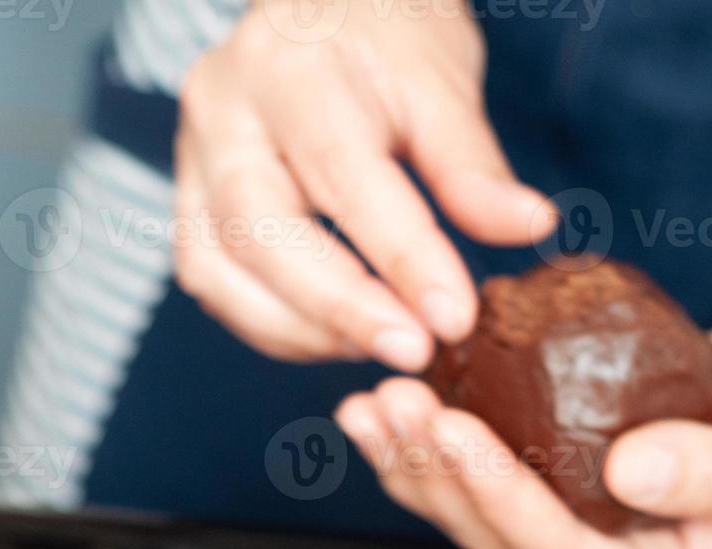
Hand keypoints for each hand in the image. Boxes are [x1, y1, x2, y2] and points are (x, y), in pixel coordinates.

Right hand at [173, 0, 554, 368]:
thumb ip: (470, 162)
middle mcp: (221, 112)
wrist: (319, 8)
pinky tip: (335, 334)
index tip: (453, 319)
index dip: (401, 256)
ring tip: (383, 344)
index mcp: (287, 66)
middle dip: (342, 309)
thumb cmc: (382, 39)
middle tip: (415, 352)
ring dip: (303, 329)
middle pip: (261, 233)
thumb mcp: (440, 79)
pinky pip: (211, 281)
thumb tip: (527, 228)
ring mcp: (190, 160)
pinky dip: (274, 323)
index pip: (342, 174)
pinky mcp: (184, 202)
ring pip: (219, 272)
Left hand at [336, 264, 711, 548]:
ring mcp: (577, 523)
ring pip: (471, 506)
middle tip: (392, 403)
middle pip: (495, 533)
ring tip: (368, 403)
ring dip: (414, 457)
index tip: (453, 431)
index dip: (498, 495)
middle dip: (436, 471)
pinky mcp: (558, 475)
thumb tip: (629, 471)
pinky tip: (392, 397)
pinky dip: (434, 434)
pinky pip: (483, 464)